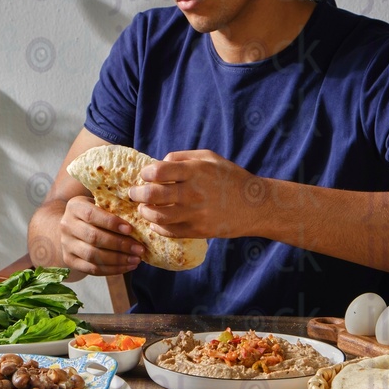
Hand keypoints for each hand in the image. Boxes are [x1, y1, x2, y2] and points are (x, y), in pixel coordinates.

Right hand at [58, 195, 144, 275]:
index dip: (111, 223)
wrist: (71, 227)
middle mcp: (67, 225)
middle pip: (93, 237)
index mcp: (74, 207)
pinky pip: (92, 269)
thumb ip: (113, 206)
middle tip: (139, 249)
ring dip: (117, 260)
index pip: (91, 215)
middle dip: (119, 245)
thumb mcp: (99, 203)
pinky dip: (112, 270)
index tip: (130, 229)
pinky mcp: (69, 260)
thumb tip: (140, 214)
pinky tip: (127, 267)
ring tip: (136, 260)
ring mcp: (66, 245)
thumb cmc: (94, 213)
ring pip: (93, 256)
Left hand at [129, 150, 261, 238]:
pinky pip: (170, 231)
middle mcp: (194, 192)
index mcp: (196, 171)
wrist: (255, 206)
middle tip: (134, 193)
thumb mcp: (210, 157)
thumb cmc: (230, 177)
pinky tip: (155, 221)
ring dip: (145, 212)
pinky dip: (157, 227)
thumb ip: (182, 157)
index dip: (146, 173)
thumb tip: (158, 163)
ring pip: (158, 216)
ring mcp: (196, 214)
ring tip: (142, 208)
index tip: (145, 175)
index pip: (159, 171)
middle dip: (138, 193)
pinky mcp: (198, 230)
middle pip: (154, 195)